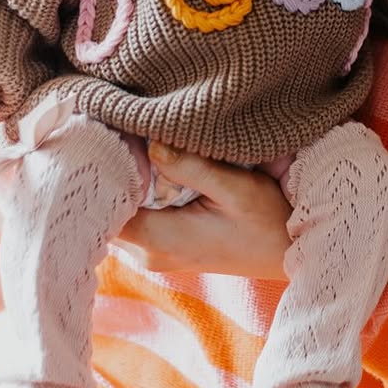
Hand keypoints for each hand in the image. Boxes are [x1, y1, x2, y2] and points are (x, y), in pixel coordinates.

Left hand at [117, 144, 291, 278]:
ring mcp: (154, 252)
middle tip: (114, 134)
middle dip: (108, 175)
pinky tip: (145, 168)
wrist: (286, 250)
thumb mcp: (235, 188)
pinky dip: (134, 193)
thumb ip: (191, 168)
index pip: (104, 211)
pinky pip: (134, 217)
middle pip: (106, 212)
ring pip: (118, 214)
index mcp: (160, 239)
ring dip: (122, 183)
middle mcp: (149, 252)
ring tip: (128, 147)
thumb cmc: (266, 221)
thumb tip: (152, 145)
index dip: (101, 176)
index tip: (106, 142)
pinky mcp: (163, 246)